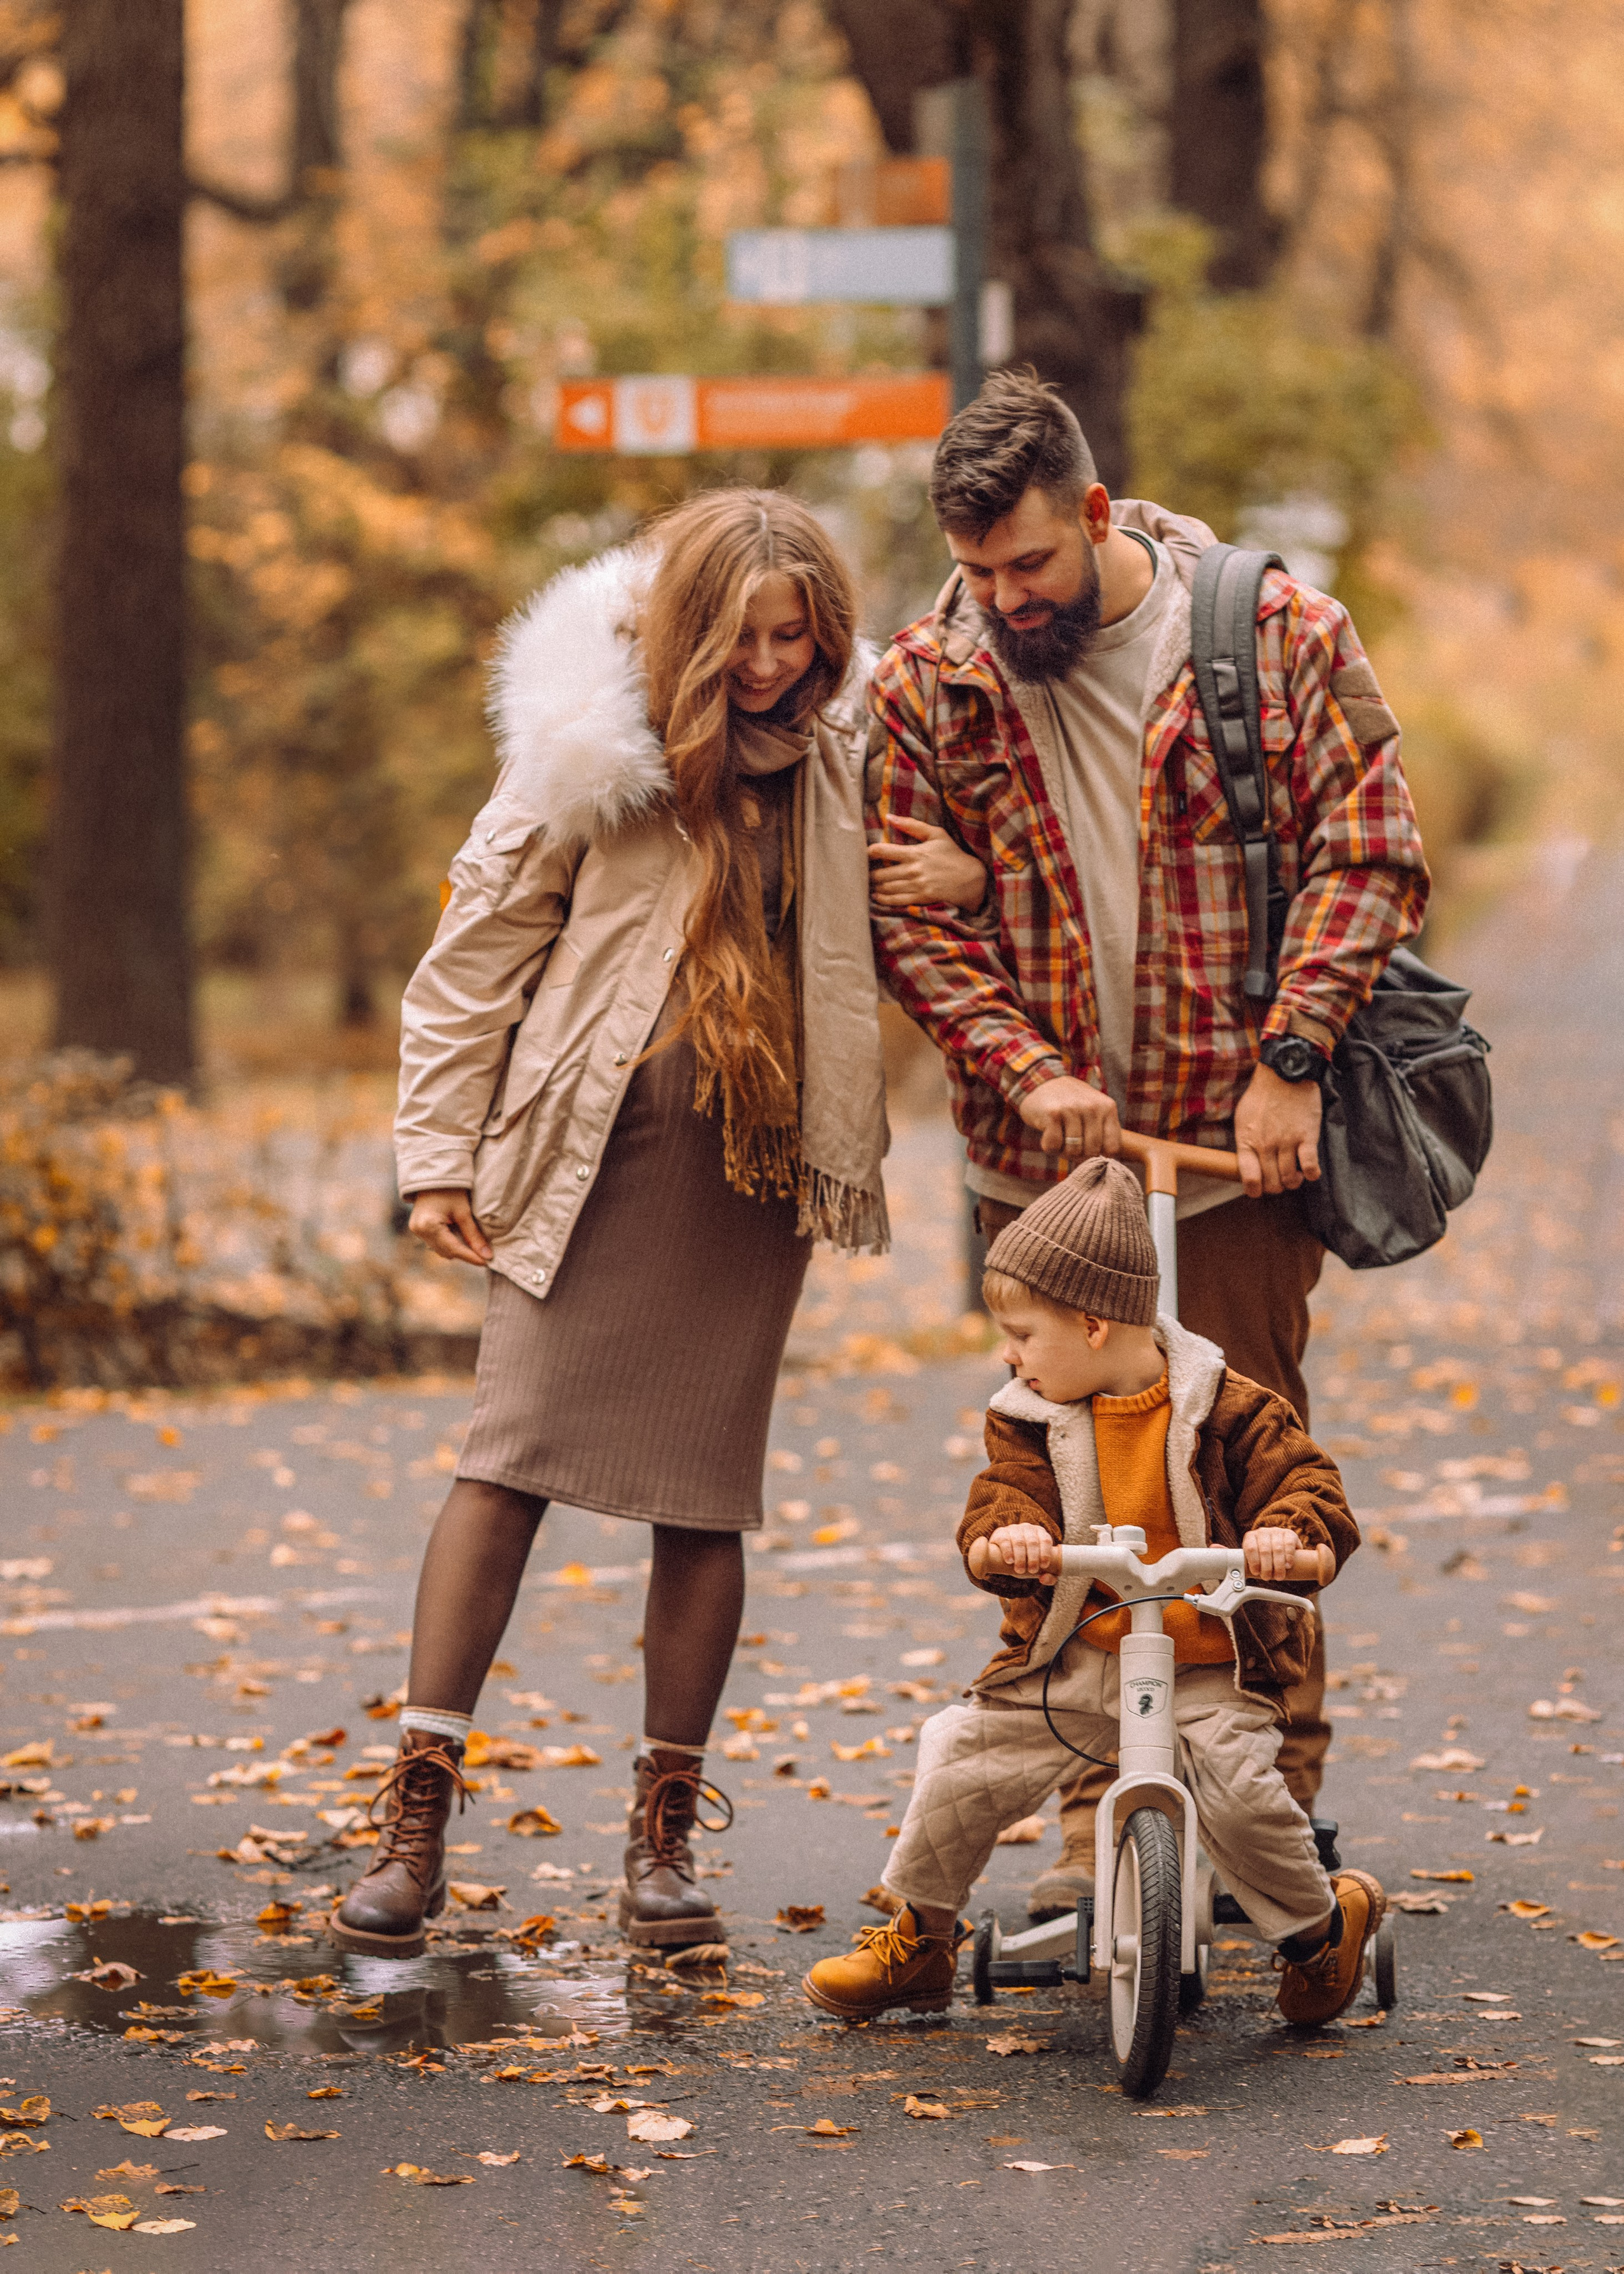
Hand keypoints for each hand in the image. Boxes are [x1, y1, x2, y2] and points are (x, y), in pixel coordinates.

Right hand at [407, 1188, 493, 1266]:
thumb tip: (487, 1256)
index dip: (471, 1256)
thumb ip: (474, 1236)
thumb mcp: (464, 1212)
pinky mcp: (417, 1228)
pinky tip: (460, 1237)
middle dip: (465, 1254)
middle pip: (446, 1252)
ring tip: (473, 1245)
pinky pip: (435, 1242)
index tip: (486, 1261)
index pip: (453, 1248)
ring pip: (441, 1249)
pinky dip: (449, 1242)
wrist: (435, 1175)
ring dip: (457, 1249)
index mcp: (429, 1225)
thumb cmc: (451, 1190)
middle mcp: (419, 1231)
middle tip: (483, 1254)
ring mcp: (416, 1230)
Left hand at [868, 816, 987, 910]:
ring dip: (875, 887)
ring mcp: (916, 886)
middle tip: (864, 872)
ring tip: (870, 884)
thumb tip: (889, 817)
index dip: (870, 852)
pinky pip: (896, 901)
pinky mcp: (920, 898)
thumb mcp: (936, 834)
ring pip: (886, 888)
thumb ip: (912, 825)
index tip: (866, 853)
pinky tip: (877, 897)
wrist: (971, 879)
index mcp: (915, 852)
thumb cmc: (953, 854)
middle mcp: (913, 870)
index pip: (883, 851)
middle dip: (869, 873)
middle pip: (881, 874)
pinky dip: (883, 899)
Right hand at [986, 1523, 1059, 1581]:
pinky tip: (1009, 1561)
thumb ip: (1048, 1577)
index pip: (1045, 1540)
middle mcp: (1028, 1529)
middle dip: (1033, 1558)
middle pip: (1033, 1542)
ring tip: (1020, 1570)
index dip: (1046, 1553)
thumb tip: (1044, 1579)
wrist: (1004, 1555)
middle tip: (1032, 1571)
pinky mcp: (1001, 1533)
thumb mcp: (1038, 1567)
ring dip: (1020, 1557)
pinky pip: (1005, 1540)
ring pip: (1019, 1541)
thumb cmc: (1027, 1561)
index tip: (1044, 1566)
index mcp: (1040, 1533)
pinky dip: (1008, 1551)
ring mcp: (1014, 1529)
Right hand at [1018, 1076, 1120, 1159]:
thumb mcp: (1094, 1109)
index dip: (1100, 1155)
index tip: (1089, 1149)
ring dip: (1062, 1151)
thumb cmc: (1070, 1103)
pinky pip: (1054, 1145)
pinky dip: (1049, 1146)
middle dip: (1079, 1154)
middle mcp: (1092, 1107)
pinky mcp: (1053, 1114)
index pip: (1113, 1147)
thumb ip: (1104, 1130)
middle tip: (1070, 1143)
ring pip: (1073, 1151)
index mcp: (1107, 1108)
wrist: (1041, 1082)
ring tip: (1059, 1137)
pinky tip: (1048, 1133)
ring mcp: (1072, 1109)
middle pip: (1092, 1151)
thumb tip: (1104, 1161)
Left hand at [1233, 1062, 1322, 1196]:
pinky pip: (1309, 1166)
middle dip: (1276, 1186)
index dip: (1254, 1190)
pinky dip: (1310, 1174)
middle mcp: (1265, 1144)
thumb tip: (1246, 1163)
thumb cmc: (1262, 1095)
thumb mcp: (1242, 1118)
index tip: (1259, 1190)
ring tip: (1294, 1175)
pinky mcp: (1307, 1136)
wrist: (1284, 1072)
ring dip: (1293, 1182)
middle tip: (1280, 1180)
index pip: (1249, 1178)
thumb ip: (1245, 1141)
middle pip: (1271, 1182)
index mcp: (1247, 1140)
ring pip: (1289, 1178)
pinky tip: (1310, 1171)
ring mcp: (1287, 1141)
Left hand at [1243, 1526, 1304, 1581]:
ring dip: (1278, 1565)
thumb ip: (1249, 1564)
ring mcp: (1276, 1531)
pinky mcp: (1289, 1534)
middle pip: (1264, 1550)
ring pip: (1277, 1548)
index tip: (1256, 1573)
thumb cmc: (1265, 1557)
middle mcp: (1263, 1532)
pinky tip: (1288, 1566)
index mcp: (1251, 1537)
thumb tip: (1242, 1575)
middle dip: (1266, 1567)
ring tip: (1279, 1576)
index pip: (1250, 1548)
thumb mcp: (1255, 1558)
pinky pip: (1289, 1544)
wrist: (1283, 1548)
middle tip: (1267, 1577)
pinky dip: (1289, 1557)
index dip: (1253, 1561)